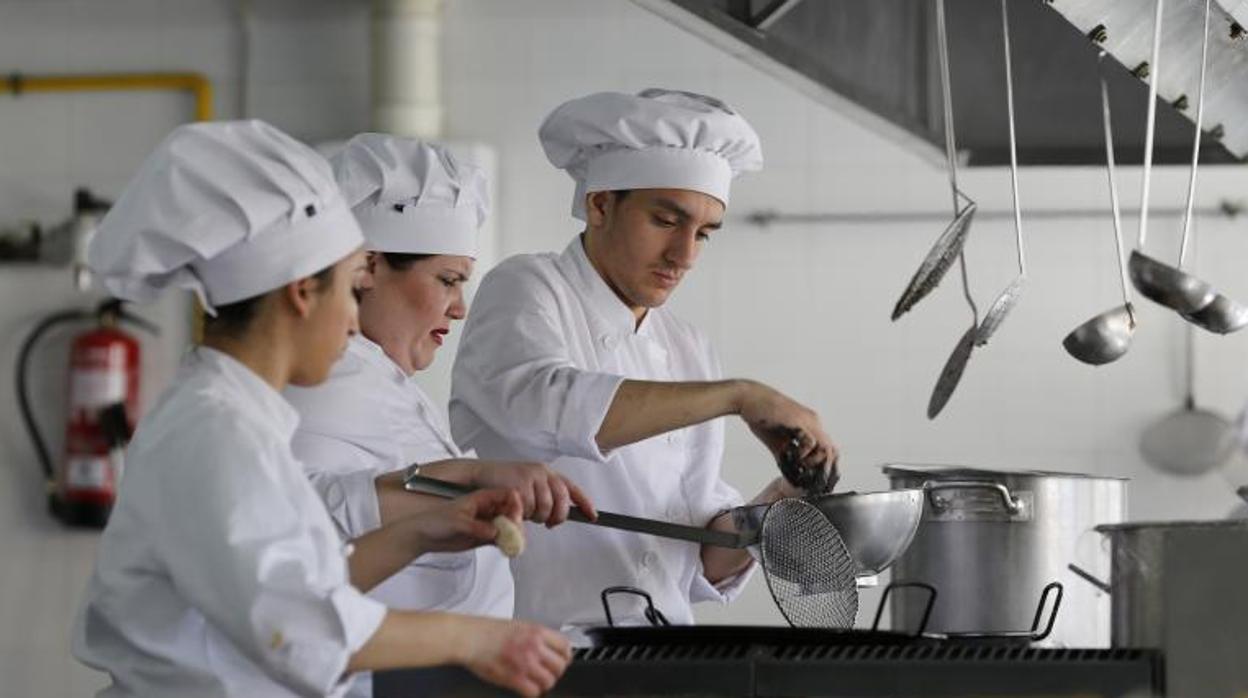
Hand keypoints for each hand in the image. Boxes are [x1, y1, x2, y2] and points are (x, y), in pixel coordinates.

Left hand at [404, 488, 522, 553]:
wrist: (424, 536)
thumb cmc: (434, 521)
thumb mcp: (457, 522)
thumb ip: (476, 527)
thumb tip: (494, 531)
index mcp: (480, 497)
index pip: (506, 495)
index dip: (514, 503)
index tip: (515, 516)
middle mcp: (486, 509)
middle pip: (510, 511)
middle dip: (516, 521)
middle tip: (516, 533)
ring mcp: (486, 523)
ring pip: (507, 526)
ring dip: (513, 534)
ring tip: (514, 543)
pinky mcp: (484, 537)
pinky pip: (501, 539)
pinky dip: (506, 544)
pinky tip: (508, 548)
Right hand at [459, 618, 572, 697]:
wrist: (469, 638)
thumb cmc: (487, 631)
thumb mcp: (518, 625)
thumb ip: (534, 636)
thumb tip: (546, 648)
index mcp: (536, 631)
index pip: (565, 646)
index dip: (565, 656)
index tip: (561, 660)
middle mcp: (534, 646)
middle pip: (560, 666)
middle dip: (555, 672)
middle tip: (547, 673)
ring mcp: (525, 663)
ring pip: (549, 681)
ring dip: (543, 683)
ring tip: (535, 681)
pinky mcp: (514, 678)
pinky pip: (533, 691)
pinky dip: (532, 692)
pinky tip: (525, 687)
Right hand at [471, 461, 597, 526]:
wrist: (481, 473)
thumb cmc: (504, 482)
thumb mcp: (529, 485)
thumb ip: (544, 496)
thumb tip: (556, 518)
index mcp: (548, 472)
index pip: (571, 488)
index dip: (585, 503)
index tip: (593, 516)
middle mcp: (542, 473)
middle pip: (561, 501)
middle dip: (557, 517)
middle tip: (549, 523)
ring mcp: (531, 477)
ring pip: (545, 508)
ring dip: (537, 517)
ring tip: (527, 513)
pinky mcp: (519, 484)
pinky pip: (529, 508)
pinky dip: (524, 515)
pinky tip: (517, 511)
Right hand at [737, 381, 838, 489]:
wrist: (748, 398)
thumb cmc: (761, 417)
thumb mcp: (777, 441)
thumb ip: (788, 456)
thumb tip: (793, 474)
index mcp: (811, 425)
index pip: (829, 449)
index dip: (826, 467)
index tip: (817, 480)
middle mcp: (814, 422)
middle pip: (833, 451)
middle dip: (825, 470)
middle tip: (812, 481)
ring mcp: (808, 421)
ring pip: (826, 448)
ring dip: (815, 463)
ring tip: (801, 467)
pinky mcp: (798, 421)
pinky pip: (811, 442)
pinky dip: (804, 454)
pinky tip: (792, 456)